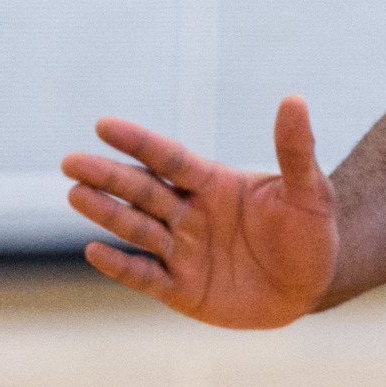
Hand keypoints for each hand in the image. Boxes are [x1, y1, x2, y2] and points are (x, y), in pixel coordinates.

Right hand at [61, 98, 337, 327]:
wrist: (314, 284)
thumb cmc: (311, 232)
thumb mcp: (310, 191)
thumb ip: (295, 150)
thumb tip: (295, 99)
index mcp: (213, 184)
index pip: (170, 159)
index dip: (139, 143)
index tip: (104, 125)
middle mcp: (190, 213)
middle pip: (143, 190)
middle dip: (108, 176)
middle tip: (71, 161)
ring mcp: (182, 250)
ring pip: (137, 228)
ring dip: (107, 213)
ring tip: (75, 194)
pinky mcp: (181, 287)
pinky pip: (145, 275)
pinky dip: (120, 266)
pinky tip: (94, 250)